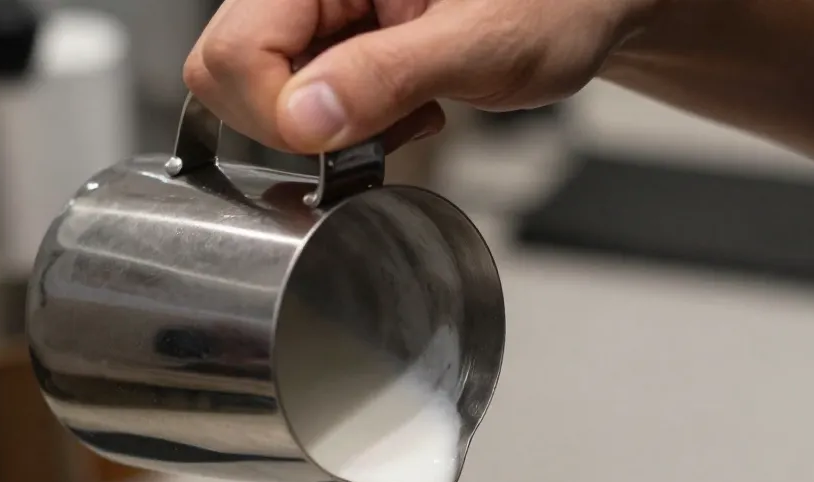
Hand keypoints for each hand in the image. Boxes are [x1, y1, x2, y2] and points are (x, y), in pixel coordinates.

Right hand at [183, 0, 653, 153]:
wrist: (585, 4)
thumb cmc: (556, 1)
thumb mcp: (479, 42)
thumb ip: (385, 76)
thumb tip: (303, 119)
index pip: (232, 52)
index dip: (279, 115)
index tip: (347, 137)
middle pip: (228, 73)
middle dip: (297, 126)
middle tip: (378, 125)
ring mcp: (318, 13)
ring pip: (262, 94)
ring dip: (326, 130)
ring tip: (406, 110)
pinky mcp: (335, 43)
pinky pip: (302, 101)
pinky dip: (346, 128)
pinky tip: (401, 110)